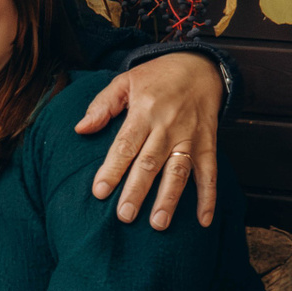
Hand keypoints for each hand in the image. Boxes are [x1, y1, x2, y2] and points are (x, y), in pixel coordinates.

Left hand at [74, 53, 222, 228]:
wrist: (200, 67)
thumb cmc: (156, 77)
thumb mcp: (126, 80)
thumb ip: (102, 105)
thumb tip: (81, 129)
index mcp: (144, 110)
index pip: (125, 144)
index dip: (113, 169)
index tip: (99, 192)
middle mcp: (168, 126)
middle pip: (150, 162)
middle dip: (137, 191)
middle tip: (125, 216)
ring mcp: (190, 137)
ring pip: (179, 171)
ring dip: (169, 199)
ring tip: (158, 224)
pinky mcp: (208, 144)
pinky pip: (210, 173)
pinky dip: (209, 197)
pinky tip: (203, 220)